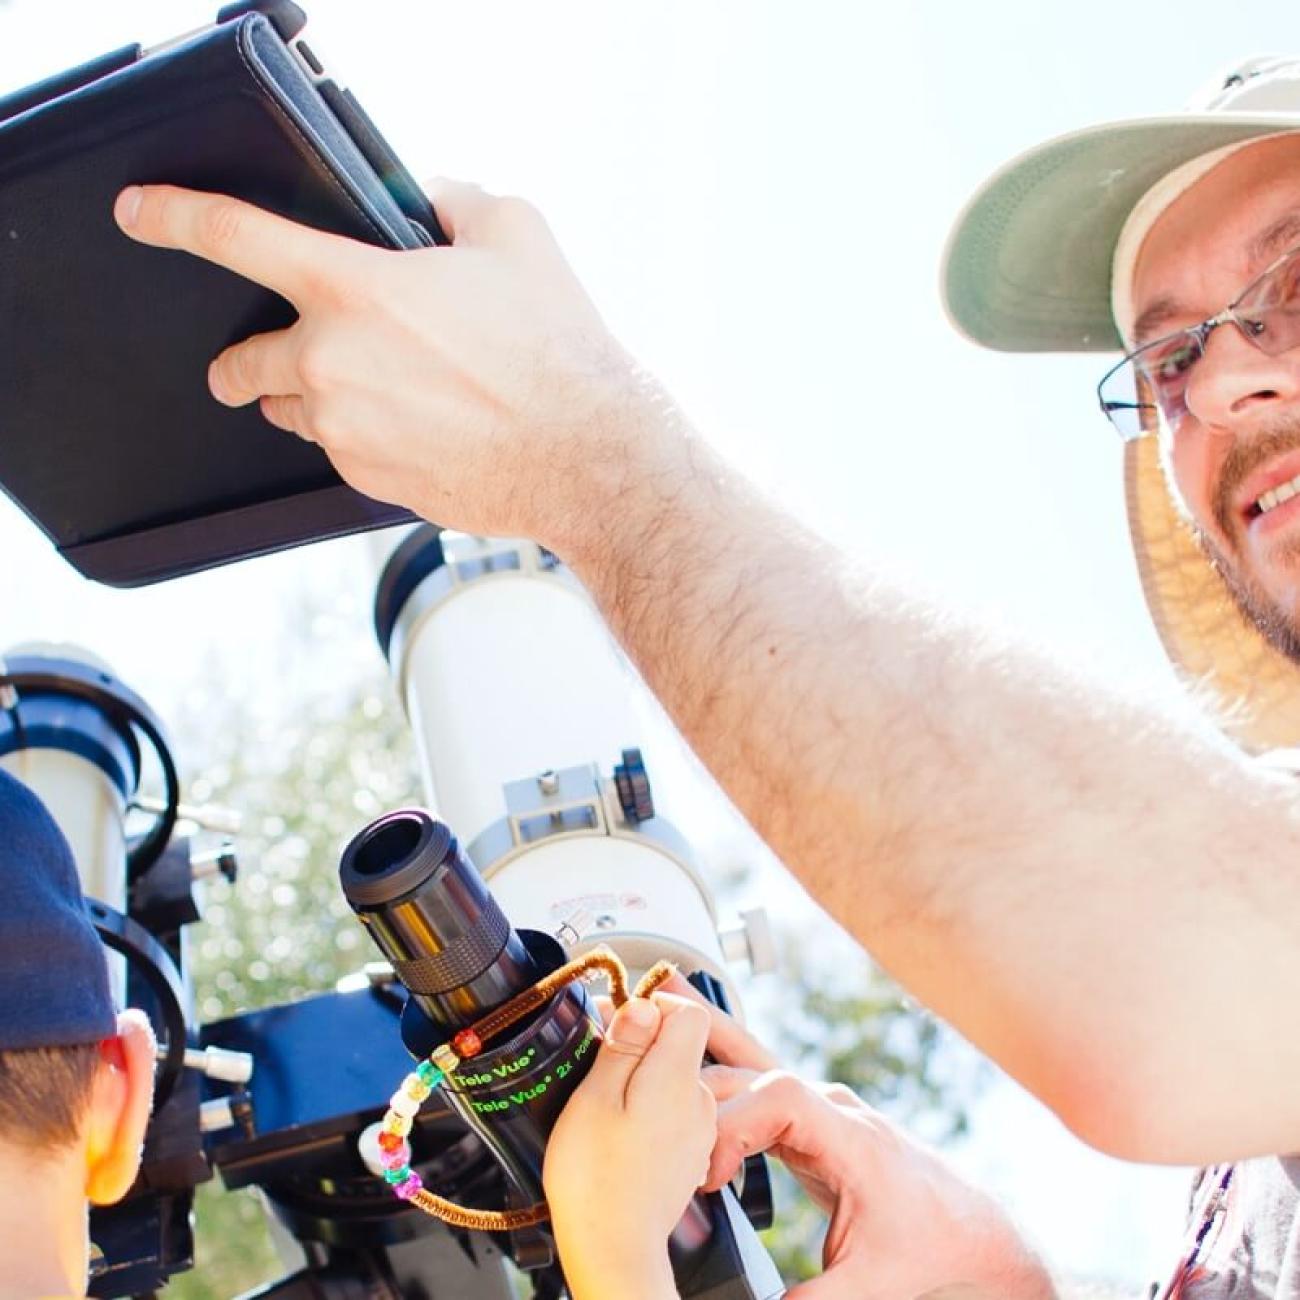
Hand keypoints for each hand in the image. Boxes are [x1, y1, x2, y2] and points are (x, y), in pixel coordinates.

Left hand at [112, 180, 676, 553]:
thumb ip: (451, 201)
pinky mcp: (367, 481)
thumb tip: (428, 203)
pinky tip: (412, 427)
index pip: (236, 237)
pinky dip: (357, 436)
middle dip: (243, 359)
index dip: (176, 216)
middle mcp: (331, 365)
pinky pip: (337, 452)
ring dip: (305, 397)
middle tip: (260, 358)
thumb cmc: (556, 352)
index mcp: (354, 289)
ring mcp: (344, 432)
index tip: (142, 214)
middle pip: (244, 359)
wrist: (585, 458)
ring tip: (366, 392)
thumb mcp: (515, 234)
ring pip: (289, 411)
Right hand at [543, 993, 714, 1299]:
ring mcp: (699, 1129)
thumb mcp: (595, 1096)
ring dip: (644, 1077)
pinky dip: (651, 1108)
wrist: (614, 1250)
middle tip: (597, 1060)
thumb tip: (644, 1004)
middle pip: (681, 1044)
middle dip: (642, 1042)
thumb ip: (624, 1045)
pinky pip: (675, 1110)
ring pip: (676, 1078)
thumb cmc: (595, 1178)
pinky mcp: (691, 1153)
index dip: (654, 1006)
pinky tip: (621, 1130)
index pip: (690, 1012)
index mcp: (678, 1077)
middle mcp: (699, 1100)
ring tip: (604, 1102)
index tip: (618, 1022)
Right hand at [657, 975, 1054, 1299]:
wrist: (975, 1231)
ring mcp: (819, 1107)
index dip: (733, 1127)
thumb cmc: (935, 1246)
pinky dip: (719, 1061)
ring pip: (753, 1060)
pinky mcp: (809, 1119)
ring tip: (651, 1004)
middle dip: (701, 1080)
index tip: (707, 1175)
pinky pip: (756, 1080)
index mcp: (848, 1133)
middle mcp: (830, 1107)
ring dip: (705, 1043)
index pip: (778, 1099)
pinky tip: (687, 1041)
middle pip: (755, 1070)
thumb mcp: (877, 1282)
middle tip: (645, 1096)